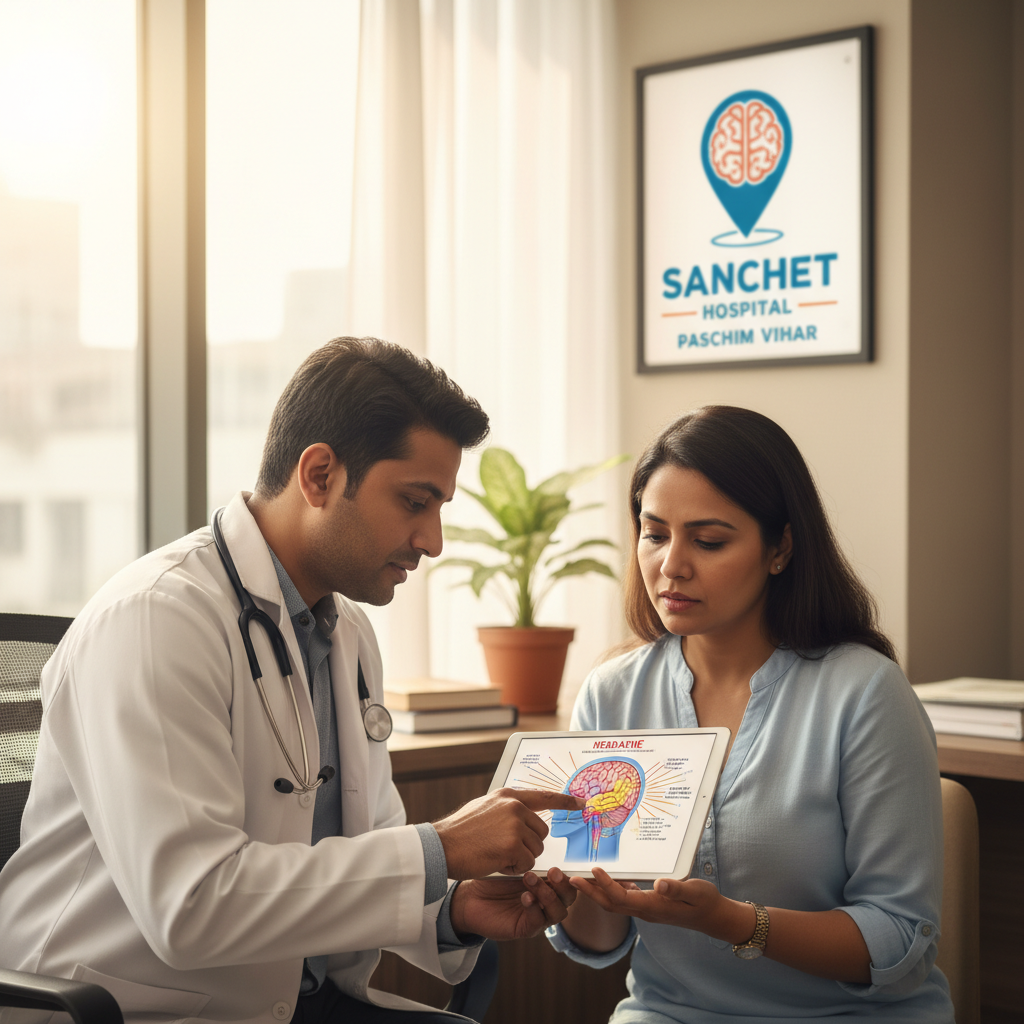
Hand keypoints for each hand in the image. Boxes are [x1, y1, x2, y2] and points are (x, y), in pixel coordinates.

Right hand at [433, 788, 583, 878]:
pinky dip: (513, 869)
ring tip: (494, 853)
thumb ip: (505, 809)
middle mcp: (515, 807)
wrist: (441, 846)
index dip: (566, 801)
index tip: (583, 804)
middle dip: (528, 845)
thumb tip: (523, 813)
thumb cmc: (459, 831)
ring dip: (519, 858)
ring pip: (535, 850)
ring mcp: (515, 825)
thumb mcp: (483, 808)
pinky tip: (494, 862)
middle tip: (503, 849)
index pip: (544, 796)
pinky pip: (526, 864)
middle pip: (541, 832)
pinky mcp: (513, 845)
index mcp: (509, 796)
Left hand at [450, 866, 577, 940]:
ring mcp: (538, 916)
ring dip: (547, 895)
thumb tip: (540, 840)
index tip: (562, 863)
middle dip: (563, 885)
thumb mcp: (512, 863)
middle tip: (552, 871)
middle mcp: (547, 901)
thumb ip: (528, 857)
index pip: (569, 882)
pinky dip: (534, 908)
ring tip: (529, 879)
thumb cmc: (493, 878)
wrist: (471, 897)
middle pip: (568, 897)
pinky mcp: (526, 929)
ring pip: (557, 911)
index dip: (571, 875)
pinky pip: (538, 922)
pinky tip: (524, 897)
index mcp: (548, 884)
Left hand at [570, 868, 753, 942]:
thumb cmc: (705, 902)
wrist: (714, 917)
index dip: (605, 885)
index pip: (621, 898)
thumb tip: (658, 884)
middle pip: (610, 904)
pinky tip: (608, 878)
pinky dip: (611, 890)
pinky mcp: (649, 905)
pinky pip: (624, 899)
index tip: (593, 869)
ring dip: (596, 892)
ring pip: (615, 903)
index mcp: (653, 906)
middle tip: (570, 877)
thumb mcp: (695, 891)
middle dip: (589, 892)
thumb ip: (677, 888)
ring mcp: (646, 909)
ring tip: (581, 876)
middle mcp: (645, 910)